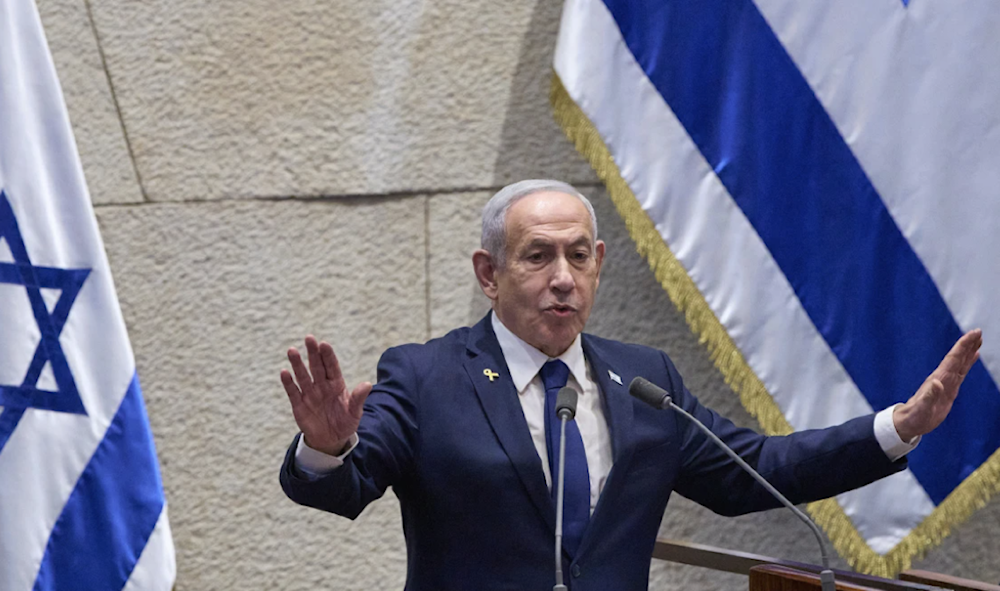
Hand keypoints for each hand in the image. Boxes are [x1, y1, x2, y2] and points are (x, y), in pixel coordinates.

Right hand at [280, 335, 371, 455]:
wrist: (331, 439)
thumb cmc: (345, 422)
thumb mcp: (354, 412)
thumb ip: (358, 399)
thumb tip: (368, 385)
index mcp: (336, 384)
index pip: (332, 366)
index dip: (328, 355)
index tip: (324, 344)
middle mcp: (322, 385)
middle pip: (316, 366)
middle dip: (313, 353)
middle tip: (309, 338)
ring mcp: (309, 394)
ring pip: (302, 376)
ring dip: (297, 364)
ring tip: (292, 350)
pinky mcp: (299, 405)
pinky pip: (293, 392)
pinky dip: (288, 383)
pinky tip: (284, 372)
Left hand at [893, 329, 982, 441]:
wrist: (910, 422)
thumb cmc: (915, 416)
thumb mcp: (922, 409)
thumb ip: (929, 396)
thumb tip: (936, 383)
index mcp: (939, 379)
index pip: (953, 359)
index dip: (963, 346)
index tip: (973, 334)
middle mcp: (943, 377)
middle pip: (958, 358)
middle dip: (968, 345)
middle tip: (978, 332)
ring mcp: (946, 382)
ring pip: (960, 363)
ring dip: (969, 351)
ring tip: (979, 340)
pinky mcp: (950, 389)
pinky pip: (961, 372)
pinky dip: (968, 363)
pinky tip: (973, 356)